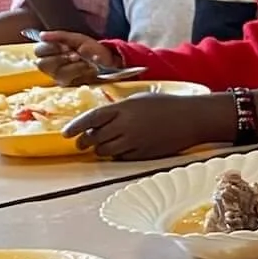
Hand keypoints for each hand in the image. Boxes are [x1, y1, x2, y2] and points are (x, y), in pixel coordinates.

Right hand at [36, 30, 120, 84]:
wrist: (107, 60)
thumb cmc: (90, 48)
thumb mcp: (77, 39)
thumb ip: (59, 36)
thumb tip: (42, 35)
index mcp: (50, 51)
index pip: (39, 51)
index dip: (51, 48)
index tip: (66, 46)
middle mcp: (51, 65)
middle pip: (43, 65)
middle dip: (61, 58)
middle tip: (75, 55)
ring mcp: (59, 76)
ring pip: (57, 73)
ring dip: (73, 66)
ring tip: (84, 61)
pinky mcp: (69, 85)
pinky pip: (70, 81)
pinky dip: (81, 72)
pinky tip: (88, 68)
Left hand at [65, 90, 224, 160]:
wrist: (191, 119)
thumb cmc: (166, 105)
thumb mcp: (138, 100)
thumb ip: (118, 110)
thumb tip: (100, 120)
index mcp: (123, 109)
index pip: (91, 119)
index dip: (75, 127)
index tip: (65, 133)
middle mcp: (126, 126)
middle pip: (95, 138)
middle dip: (85, 141)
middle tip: (81, 142)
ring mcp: (135, 142)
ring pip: (106, 151)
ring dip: (100, 149)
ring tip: (101, 146)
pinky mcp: (144, 154)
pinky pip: (122, 158)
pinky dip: (117, 155)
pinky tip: (120, 149)